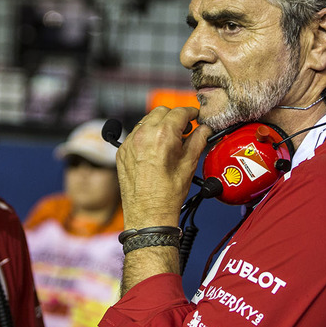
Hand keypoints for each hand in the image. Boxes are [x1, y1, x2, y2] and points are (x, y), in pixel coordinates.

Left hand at [117, 106, 213, 228]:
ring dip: (159, 125)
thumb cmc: (167, 194)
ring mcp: (130, 143)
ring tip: (169, 141)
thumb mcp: (189, 165)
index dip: (191, 113)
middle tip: (184, 130)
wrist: (148, 214)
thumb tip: (204, 129)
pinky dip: (146, 136)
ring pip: (146, 121)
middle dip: (174, 117)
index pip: (179, 112)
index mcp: (162, 135)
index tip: (195, 117)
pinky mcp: (122, 151)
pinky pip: (135, 134)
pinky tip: (155, 149)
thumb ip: (198, 140)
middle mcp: (143, 135)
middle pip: (161, 111)